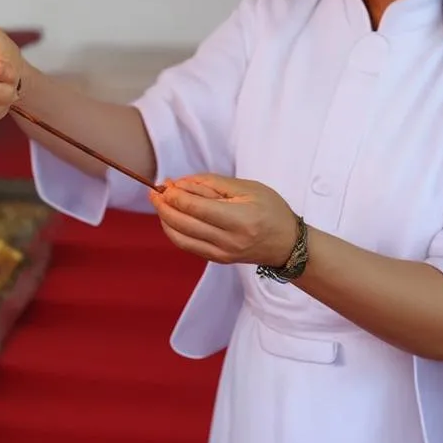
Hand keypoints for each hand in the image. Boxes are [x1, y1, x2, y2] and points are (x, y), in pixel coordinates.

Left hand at [148, 174, 298, 266]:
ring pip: (180, 237)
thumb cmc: (271, 210)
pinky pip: (187, 246)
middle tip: (155, 191)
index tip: (165, 185)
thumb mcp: (247, 188)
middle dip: (164, 206)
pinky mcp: (217, 259)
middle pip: (184, 223)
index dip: (176, 196)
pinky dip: (174, 231)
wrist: (287, 244)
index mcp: (240, 219)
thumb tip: (181, 183)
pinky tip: (170, 217)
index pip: (197, 208)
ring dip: (165, 219)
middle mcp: (229, 240)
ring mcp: (222, 253)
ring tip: (159, 202)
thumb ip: (212, 184)